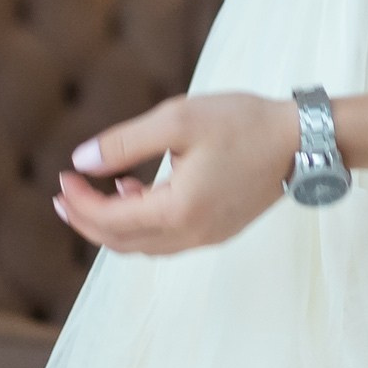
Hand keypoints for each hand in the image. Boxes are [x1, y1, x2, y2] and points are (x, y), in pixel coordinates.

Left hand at [53, 92, 296, 254]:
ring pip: (145, 247)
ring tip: (103, 191)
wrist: (304, 140)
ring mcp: (209, 237)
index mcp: (178, 210)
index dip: (79, 202)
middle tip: (66, 195)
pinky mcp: (221, 230)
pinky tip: (142, 193)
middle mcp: (192, 234)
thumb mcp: (178, 121)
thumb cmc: (243, 123)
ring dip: (116, 226)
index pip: (110, 221)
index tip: (63, 176)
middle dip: (87, 221)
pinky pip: (169, 240)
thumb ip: (124, 143)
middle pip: (122, 244)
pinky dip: (144, 225)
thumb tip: (82, 161)